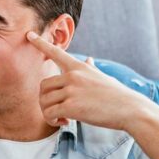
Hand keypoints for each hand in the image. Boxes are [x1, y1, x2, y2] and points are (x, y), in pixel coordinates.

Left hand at [27, 31, 146, 130]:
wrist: (129, 109)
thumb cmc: (117, 95)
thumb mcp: (102, 76)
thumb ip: (89, 69)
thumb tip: (88, 59)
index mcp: (79, 67)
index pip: (56, 52)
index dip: (40, 43)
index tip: (29, 35)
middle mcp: (73, 76)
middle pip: (43, 86)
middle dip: (45, 100)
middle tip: (56, 111)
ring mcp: (72, 90)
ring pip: (44, 101)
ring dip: (48, 113)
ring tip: (61, 118)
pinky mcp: (71, 106)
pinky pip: (49, 113)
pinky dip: (52, 121)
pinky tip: (63, 123)